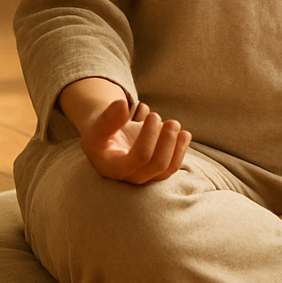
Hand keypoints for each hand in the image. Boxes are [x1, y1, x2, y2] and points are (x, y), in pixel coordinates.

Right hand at [77, 98, 191, 183]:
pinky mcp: (157, 172)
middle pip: (158, 165)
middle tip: (172, 122)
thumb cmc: (101, 134)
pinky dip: (181, 150)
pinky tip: (184, 134)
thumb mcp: (97, 124)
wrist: (105, 142)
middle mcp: (130, 176)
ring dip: (177, 146)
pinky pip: (173, 167)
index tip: (153, 115)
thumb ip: (108, 117)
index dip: (150, 136)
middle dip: (168, 141)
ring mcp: (145, 176)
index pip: (139, 157)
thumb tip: (123, 105)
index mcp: (114, 167)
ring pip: (168, 168)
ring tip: (175, 125)